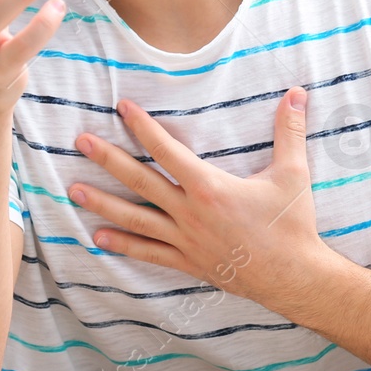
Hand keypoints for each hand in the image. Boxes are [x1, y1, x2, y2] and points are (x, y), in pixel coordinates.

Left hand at [66, 87, 337, 310]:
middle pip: (140, 181)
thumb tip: (298, 93)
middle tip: (80, 141)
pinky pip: (149, 252)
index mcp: (210, 187)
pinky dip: (123, 244)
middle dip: (107, 159)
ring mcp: (185, 240)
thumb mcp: (293, 173)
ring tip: (73, 189)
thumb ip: (290, 131)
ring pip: (135, 218)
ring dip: (103, 202)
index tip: (122, 107)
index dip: (143, 127)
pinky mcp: (188, 261)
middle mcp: (190, 213)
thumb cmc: (292, 224)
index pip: (167, 151)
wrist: (294, 277)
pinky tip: (98, 236)